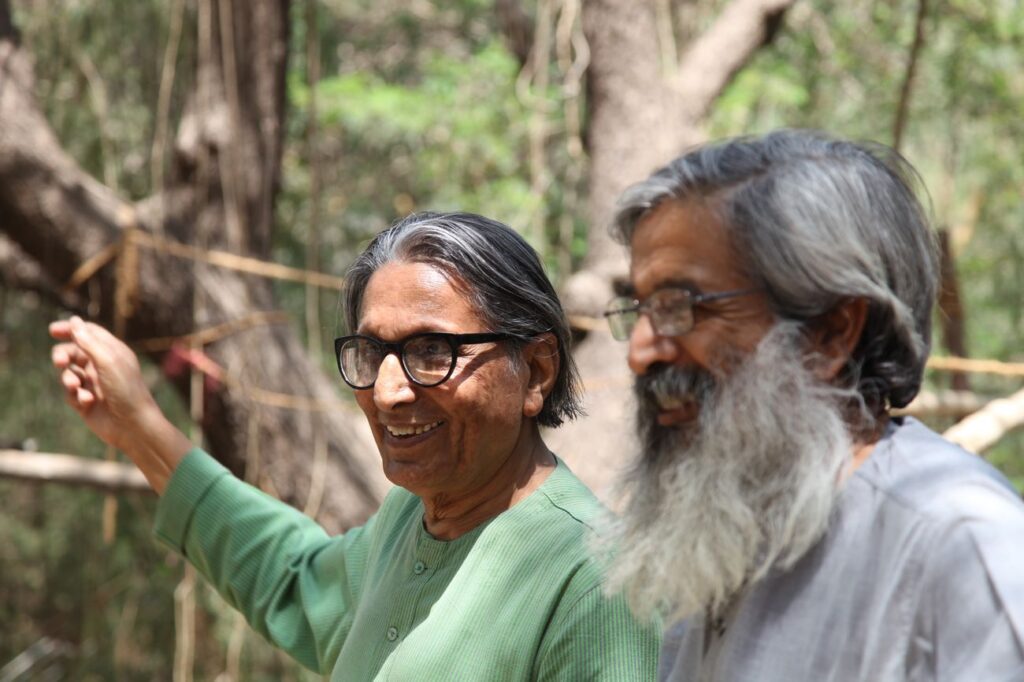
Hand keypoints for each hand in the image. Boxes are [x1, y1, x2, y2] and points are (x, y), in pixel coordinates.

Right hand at [49, 316, 189, 492]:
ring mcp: (93, 384)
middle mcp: (102, 366)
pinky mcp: (86, 402)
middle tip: (60, 362)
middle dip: (62, 356)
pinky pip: (70, 394)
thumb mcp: (108, 360)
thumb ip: (89, 341)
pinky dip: (76, 396)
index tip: (54, 330)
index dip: (71, 329)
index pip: (88, 334)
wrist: (133, 425)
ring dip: (69, 379)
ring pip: (68, 374)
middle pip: (72, 353)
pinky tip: (88, 403)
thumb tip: (74, 320)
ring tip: (76, 387)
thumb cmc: (126, 390)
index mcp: (112, 352)